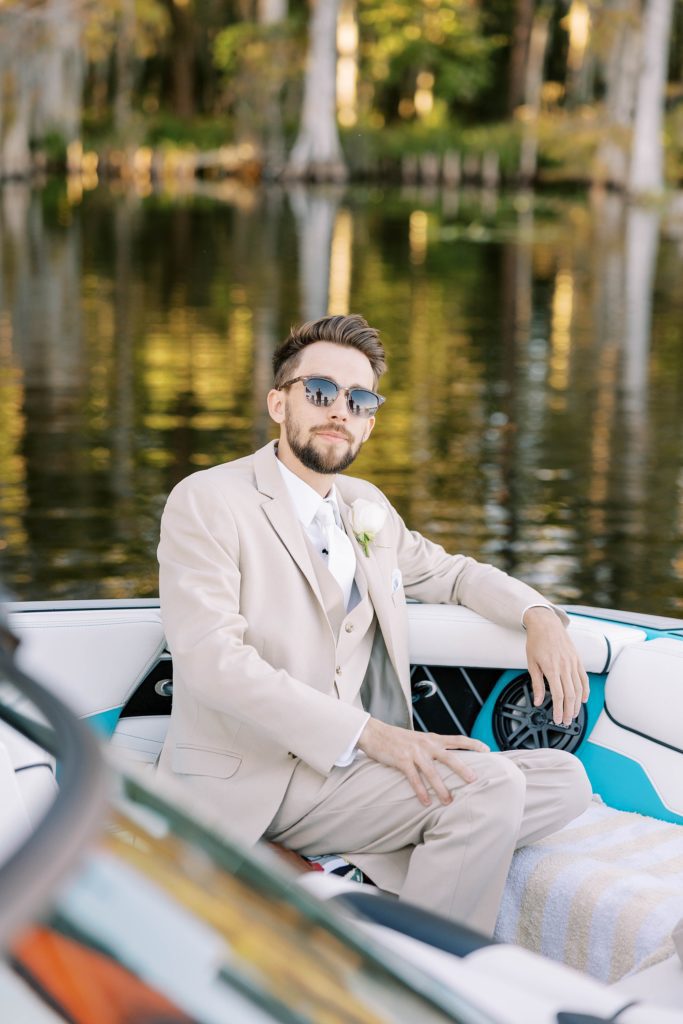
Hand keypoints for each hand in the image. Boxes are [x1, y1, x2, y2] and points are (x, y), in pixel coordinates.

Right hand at [357, 718, 488, 806]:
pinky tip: (426, 802)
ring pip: (432, 772)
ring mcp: (414, 752)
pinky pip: (414, 778)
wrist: (374, 732)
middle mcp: (426, 744)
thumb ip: (432, 746)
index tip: (488, 749)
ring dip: (441, 788)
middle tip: (474, 781)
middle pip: (449, 757)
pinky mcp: (402, 760)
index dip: (473, 744)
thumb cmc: (398, 738)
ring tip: (448, 801)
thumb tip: (448, 758)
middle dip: (462, 769)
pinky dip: (420, 791)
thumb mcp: (419, 739)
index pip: (457, 739)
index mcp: (432, 738)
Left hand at [523, 606, 589, 725]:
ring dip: (577, 704)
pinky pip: (584, 678)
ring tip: (573, 714)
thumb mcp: (531, 663)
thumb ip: (536, 683)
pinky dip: (585, 690)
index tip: (557, 719)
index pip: (558, 695)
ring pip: (579, 688)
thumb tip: (537, 701)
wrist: (546, 624)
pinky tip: (583, 699)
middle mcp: (564, 667)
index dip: (558, 710)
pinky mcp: (577, 660)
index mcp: (551, 668)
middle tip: (566, 721)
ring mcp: (573, 663)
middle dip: (568, 711)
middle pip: (570, 695)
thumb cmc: (536, 642)